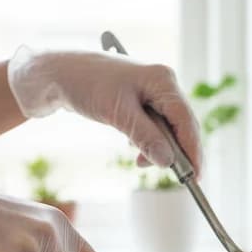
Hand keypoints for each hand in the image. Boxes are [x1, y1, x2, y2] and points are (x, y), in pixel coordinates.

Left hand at [7, 47, 201, 175]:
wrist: (55, 72)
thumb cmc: (85, 84)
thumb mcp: (117, 114)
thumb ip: (146, 138)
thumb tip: (167, 162)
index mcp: (162, 80)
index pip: (186, 119)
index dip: (193, 149)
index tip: (196, 176)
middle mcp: (162, 83)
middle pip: (182, 124)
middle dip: (179, 152)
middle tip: (180, 179)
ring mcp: (152, 91)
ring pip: (169, 127)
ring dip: (160, 148)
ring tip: (142, 162)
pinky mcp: (141, 99)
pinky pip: (155, 125)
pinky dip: (149, 141)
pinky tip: (136, 149)